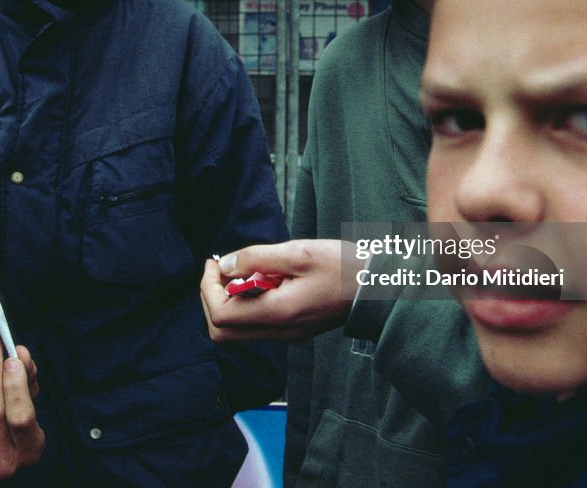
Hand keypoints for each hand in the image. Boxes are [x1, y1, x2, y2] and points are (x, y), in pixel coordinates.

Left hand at [200, 239, 354, 341]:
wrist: (378, 288)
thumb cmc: (344, 267)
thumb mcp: (298, 252)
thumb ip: (256, 258)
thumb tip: (224, 265)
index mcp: (279, 314)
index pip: (221, 315)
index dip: (208, 288)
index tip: (215, 263)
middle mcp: (279, 332)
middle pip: (221, 331)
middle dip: (211, 298)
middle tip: (222, 269)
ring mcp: (285, 334)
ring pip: (235, 331)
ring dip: (227, 301)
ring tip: (243, 271)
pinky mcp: (291, 330)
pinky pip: (254, 325)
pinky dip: (245, 304)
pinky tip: (260, 279)